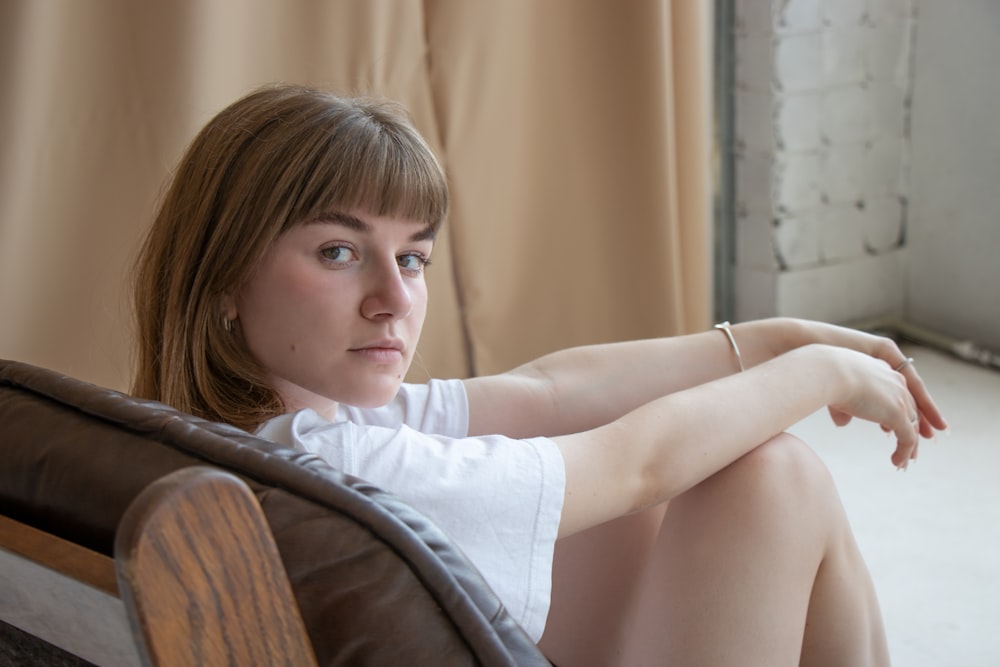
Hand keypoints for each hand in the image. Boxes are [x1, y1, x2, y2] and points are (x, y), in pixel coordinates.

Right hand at [822, 345, 946, 468]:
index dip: (896, 412)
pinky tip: (897, 463)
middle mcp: (896, 382)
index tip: (892, 428)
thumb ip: (843, 407)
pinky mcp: (898, 414)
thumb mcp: (836, 390)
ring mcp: (899, 399)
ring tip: (904, 462)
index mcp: (882, 371)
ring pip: (912, 427)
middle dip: (910, 430)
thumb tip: (842, 423)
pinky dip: (904, 452)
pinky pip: (907, 438)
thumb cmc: (826, 376)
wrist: (830, 372)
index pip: (897, 394)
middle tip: (908, 448)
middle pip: (911, 410)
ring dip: (909, 447)